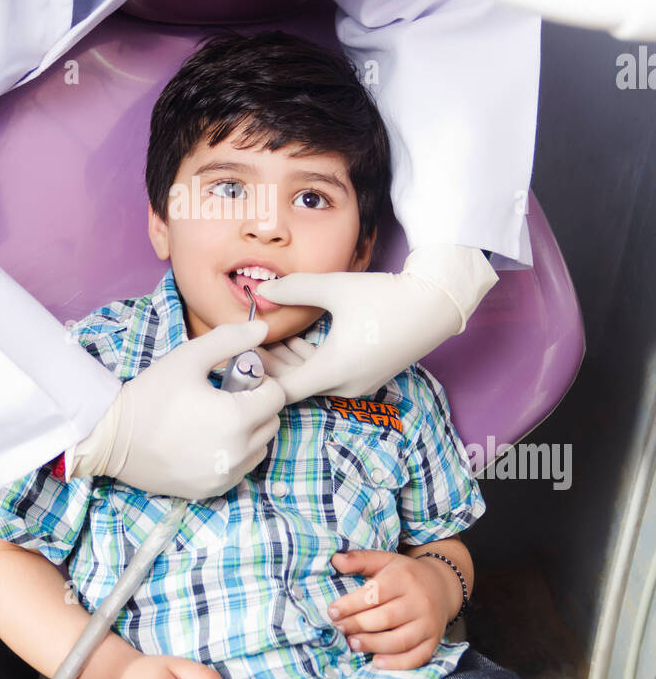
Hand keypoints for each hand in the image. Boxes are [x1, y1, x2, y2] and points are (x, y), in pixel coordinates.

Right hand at [72, 321, 285, 499]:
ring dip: (250, 432)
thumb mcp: (189, 357)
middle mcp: (237, 452)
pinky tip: (207, 440)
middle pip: (271, 423)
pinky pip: (241, 469)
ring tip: (216, 419)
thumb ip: (230, 340)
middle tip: (224, 396)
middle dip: (257, 406)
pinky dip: (235, 454)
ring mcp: (225, 476)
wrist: (111, 436)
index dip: (259, 381)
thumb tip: (264, 328)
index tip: (234, 378)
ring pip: (260, 448)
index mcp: (236, 418)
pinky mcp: (211, 490)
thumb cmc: (151, 393)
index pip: (276, 396)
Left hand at [253, 246, 496, 404]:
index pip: (281, 390)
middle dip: (269, 366)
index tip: (241, 355)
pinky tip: (297, 339)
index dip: (257, 376)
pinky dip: (310, 361)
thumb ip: (293, 289)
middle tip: (245, 344)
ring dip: (290, 362)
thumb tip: (261, 291)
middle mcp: (346, 386)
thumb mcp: (335, 288)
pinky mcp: (367, 376)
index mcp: (334, 371)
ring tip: (267, 338)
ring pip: (312, 380)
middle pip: (294, 386)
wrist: (436, 303)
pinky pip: (329, 376)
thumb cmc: (386, 296)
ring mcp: (359, 385)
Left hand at [327, 548, 456, 669]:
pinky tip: (377, 662)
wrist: (442, 585)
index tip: (332, 612)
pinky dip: (397, 663)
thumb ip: (360, 560)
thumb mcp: (385, 560)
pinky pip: (417, 657)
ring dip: (373, 645)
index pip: (375, 593)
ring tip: (352, 644)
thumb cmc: (406, 574)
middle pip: (386, 618)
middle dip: (358, 625)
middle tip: (338, 629)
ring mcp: (428, 624)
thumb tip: (335, 560)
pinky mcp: (434, 641)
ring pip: (400, 640)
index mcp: (404, 578)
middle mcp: (419, 601)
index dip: (351, 604)